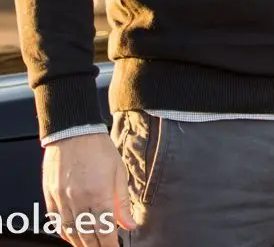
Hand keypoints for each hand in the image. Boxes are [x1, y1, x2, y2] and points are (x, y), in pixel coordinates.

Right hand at [42, 131, 134, 246]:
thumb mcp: (119, 171)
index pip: (105, 229)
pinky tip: (72, 236)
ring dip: (80, 244)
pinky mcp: (51, 196)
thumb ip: (123, 201)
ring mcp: (62, 200)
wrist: (74, 132)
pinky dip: (64, 233)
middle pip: (87, 235)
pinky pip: (56, 222)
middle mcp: (79, 200)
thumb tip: (129, 224)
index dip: (110, 244)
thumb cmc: (98, 148)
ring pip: (70, 232)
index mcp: (99, 194)